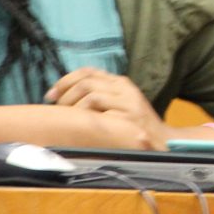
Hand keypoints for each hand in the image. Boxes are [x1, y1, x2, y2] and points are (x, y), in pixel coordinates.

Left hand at [47, 68, 171, 145]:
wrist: (163, 142)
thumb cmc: (135, 127)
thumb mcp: (120, 106)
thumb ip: (100, 98)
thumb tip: (63, 99)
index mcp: (120, 83)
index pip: (88, 71)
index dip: (65, 81)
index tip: (50, 95)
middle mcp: (124, 87)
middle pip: (86, 81)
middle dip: (65, 94)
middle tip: (56, 110)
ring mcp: (128, 101)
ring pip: (90, 93)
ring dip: (73, 106)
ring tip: (67, 119)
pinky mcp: (129, 115)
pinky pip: (99, 110)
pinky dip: (84, 115)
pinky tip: (80, 125)